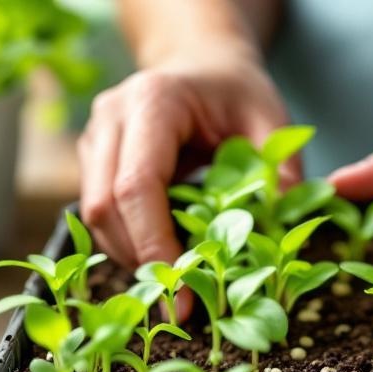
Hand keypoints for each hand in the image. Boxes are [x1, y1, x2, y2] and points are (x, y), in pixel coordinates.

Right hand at [77, 54, 291, 317]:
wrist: (201, 64)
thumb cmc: (237, 93)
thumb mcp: (272, 120)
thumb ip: (279, 169)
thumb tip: (279, 228)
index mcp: (152, 101)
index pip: (137, 185)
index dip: (154, 244)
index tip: (180, 296)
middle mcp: (110, 117)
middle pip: (104, 207)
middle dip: (142, 260)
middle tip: (181, 307)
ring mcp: (94, 140)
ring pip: (95, 218)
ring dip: (133, 257)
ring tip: (179, 287)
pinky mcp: (93, 162)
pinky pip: (101, 216)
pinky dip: (131, 245)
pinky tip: (168, 260)